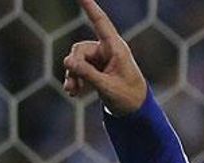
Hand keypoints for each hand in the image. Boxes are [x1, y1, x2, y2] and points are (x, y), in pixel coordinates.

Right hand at [63, 0, 146, 114]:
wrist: (136, 110)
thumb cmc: (128, 97)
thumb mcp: (107, 87)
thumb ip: (87, 74)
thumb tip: (67, 62)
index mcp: (116, 49)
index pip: (100, 22)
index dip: (89, 7)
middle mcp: (108, 50)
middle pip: (80, 49)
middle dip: (73, 66)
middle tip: (72, 85)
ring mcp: (101, 59)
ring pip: (76, 60)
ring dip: (73, 75)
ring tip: (72, 91)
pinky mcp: (96, 68)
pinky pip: (78, 68)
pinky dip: (75, 79)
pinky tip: (73, 92)